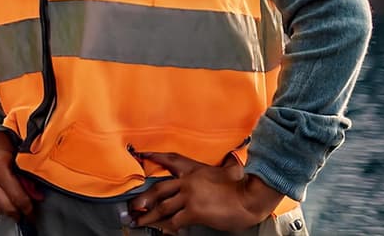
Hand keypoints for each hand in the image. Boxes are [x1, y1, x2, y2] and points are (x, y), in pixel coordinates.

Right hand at [0, 130, 39, 219]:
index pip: (17, 197)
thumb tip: (37, 197)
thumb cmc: (0, 149)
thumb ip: (27, 180)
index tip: (31, 212)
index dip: (27, 208)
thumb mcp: (17, 160)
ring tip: (7, 197)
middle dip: (17, 212)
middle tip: (22, 210)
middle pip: (6, 207)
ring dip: (4, 208)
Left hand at [129, 151, 282, 233]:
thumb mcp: (228, 169)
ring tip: (140, 221)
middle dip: (144, 199)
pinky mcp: (194, 211)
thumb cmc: (242, 185)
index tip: (141, 154)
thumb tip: (233, 157)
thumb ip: (224, 164)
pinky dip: (167, 227)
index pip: (170, 159)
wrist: (250, 197)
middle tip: (133, 206)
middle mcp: (188, 181)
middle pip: (159, 189)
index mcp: (194, 169)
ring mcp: (189, 196)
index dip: (155, 156)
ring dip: (149, 216)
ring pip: (163, 207)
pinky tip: (162, 230)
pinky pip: (175, 221)